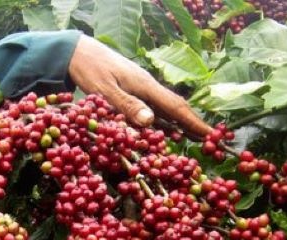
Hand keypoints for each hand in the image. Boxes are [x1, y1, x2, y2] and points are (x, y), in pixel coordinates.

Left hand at [68, 35, 211, 138]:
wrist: (77, 51)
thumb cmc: (89, 69)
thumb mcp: (104, 90)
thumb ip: (127, 105)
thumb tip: (150, 121)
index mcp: (145, 86)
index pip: (174, 107)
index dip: (192, 122)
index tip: (209, 135)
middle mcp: (147, 87)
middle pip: (174, 107)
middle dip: (191, 123)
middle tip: (207, 140)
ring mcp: (140, 88)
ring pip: (164, 108)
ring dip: (179, 123)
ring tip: (193, 137)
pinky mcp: (131, 90)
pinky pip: (152, 107)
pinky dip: (162, 119)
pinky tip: (165, 128)